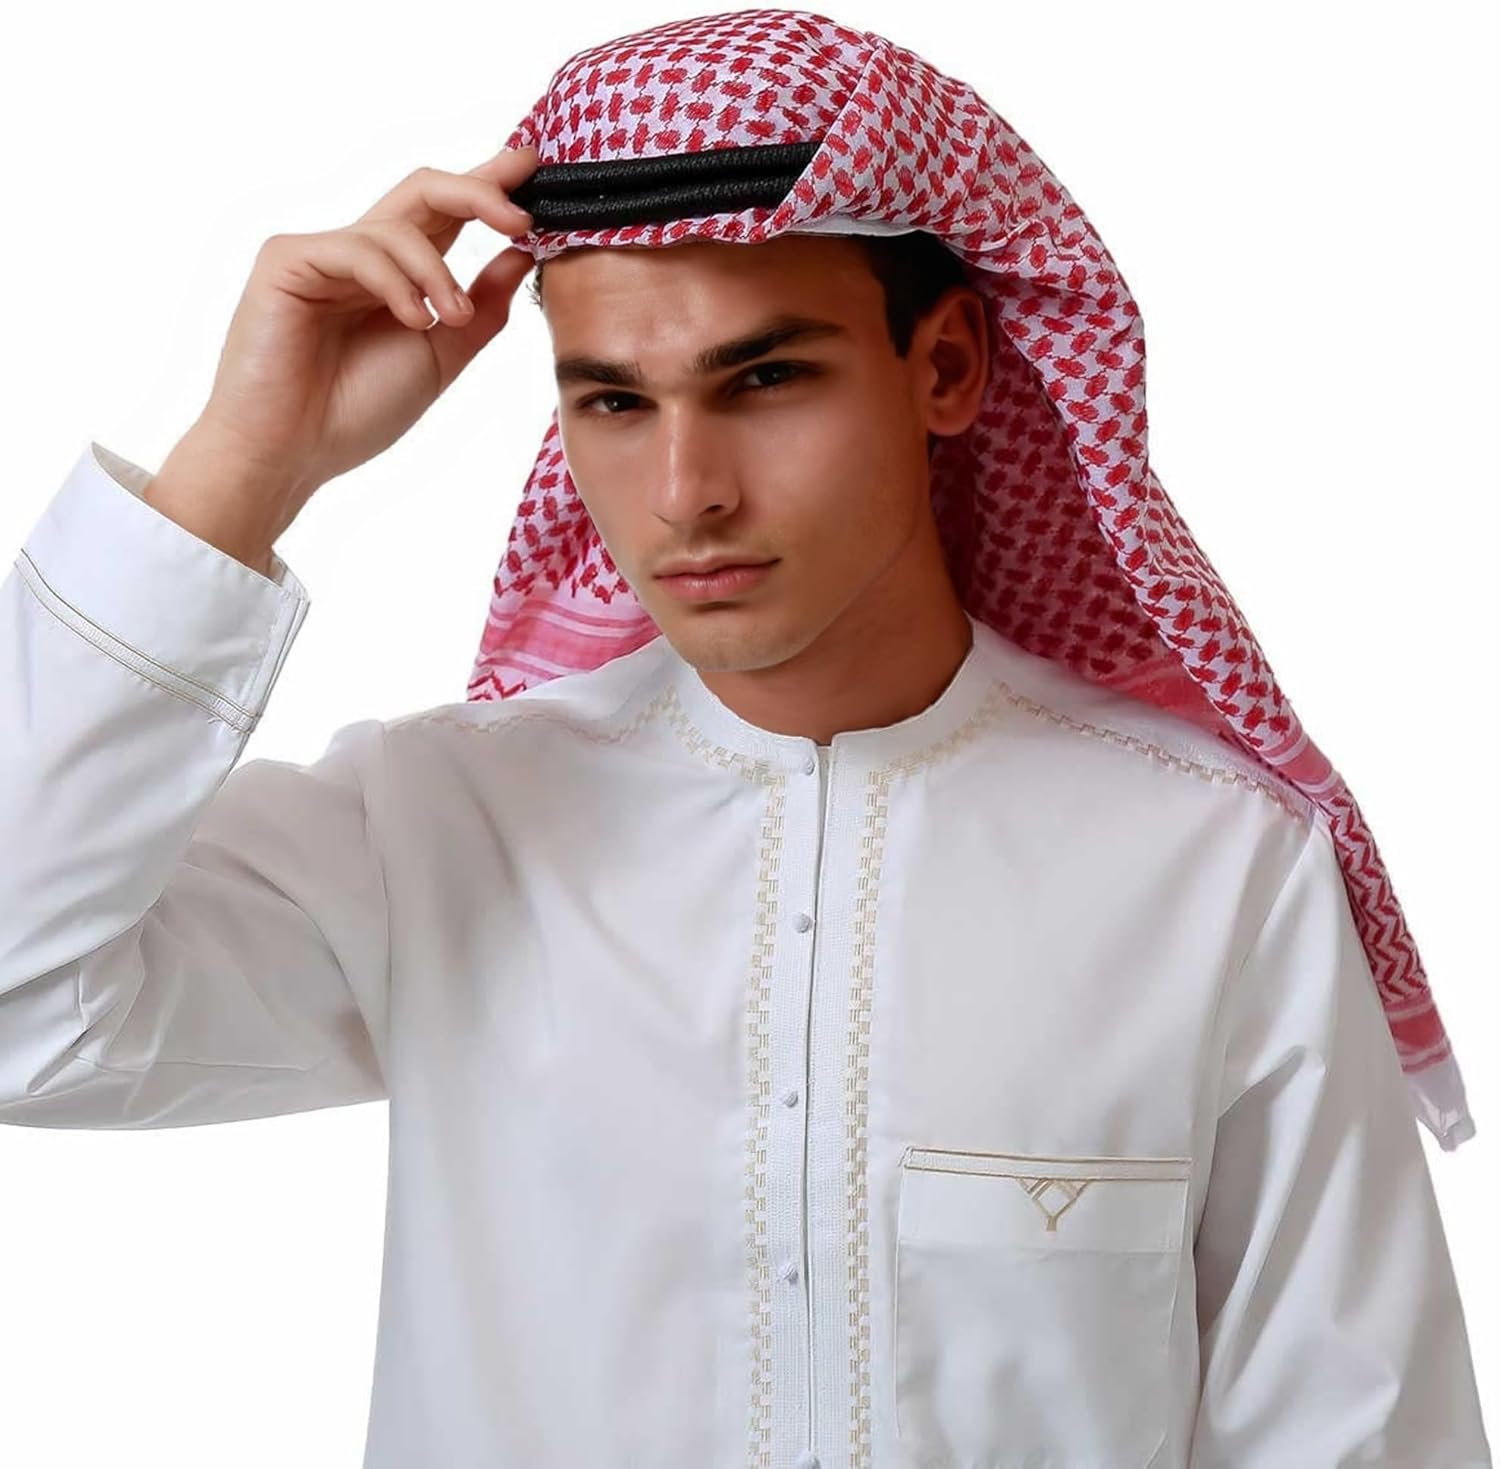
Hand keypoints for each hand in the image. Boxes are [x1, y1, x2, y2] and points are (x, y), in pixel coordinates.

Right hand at [180, 144, 539, 541]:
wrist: (291, 452)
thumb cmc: (356, 411)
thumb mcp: (441, 356)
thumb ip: (481, 308)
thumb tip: (521, 255)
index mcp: (397, 276)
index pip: (446, 214)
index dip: (488, 188)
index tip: (533, 168)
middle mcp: (360, 255)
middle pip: (425, 191)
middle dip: (479, 194)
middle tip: (522, 216)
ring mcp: (322, 253)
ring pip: (399, 225)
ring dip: (440, 274)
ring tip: (452, 320)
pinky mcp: (287, 260)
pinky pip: (358, 249)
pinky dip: (396, 282)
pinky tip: (414, 320)